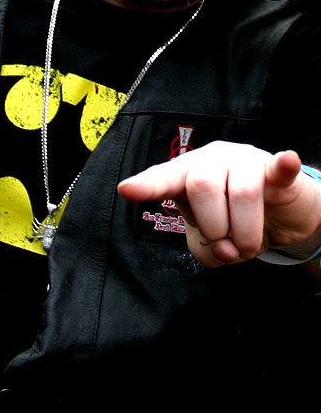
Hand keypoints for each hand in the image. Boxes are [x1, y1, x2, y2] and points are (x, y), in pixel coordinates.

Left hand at [117, 141, 320, 267]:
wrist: (277, 215)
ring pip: (241, 192)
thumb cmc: (235, 222)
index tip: (127, 190)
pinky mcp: (276, 170)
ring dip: (245, 231)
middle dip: (213, 227)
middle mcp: (212, 160)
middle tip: (227, 244)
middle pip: (201, 186)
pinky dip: (281, 166)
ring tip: (248, 243)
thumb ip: (209, 252)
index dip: (146, 185)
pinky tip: (285, 161)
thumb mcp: (213, 246)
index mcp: (187, 175)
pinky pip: (278, 167)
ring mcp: (244, 160)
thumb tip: (227, 248)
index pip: (163, 177)